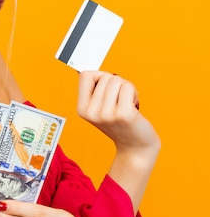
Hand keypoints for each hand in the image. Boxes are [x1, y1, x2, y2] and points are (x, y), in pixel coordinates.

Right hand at [77, 71, 160, 211]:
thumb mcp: (99, 108)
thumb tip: (87, 70)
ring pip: (117, 80)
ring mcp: (107, 114)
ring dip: (126, 88)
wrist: (135, 146)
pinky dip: (134, 93)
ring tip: (126, 104)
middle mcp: (91, 112)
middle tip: (120, 101)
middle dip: (116, 84)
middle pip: (105, 77)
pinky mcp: (124, 114)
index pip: (85, 75)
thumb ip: (94, 90)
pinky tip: (133, 106)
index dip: (99, 76)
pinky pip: (128, 87)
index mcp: (81, 109)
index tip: (106, 88)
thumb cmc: (120, 123)